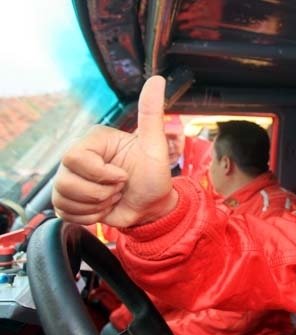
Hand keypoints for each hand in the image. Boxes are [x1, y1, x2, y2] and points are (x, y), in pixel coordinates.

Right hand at [52, 76, 177, 226]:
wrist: (152, 208)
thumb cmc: (155, 176)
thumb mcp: (155, 146)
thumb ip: (152, 114)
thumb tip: (156, 80)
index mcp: (94, 141)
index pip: (75, 158)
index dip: (101, 174)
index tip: (123, 177)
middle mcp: (77, 157)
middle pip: (66, 180)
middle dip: (100, 193)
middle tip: (119, 188)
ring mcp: (70, 179)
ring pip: (63, 198)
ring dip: (96, 205)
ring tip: (113, 198)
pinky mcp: (68, 200)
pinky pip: (64, 212)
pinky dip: (88, 217)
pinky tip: (104, 209)